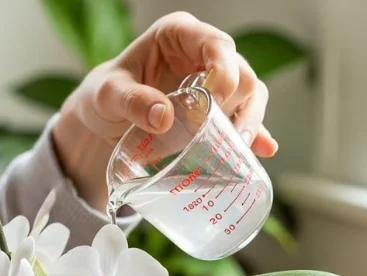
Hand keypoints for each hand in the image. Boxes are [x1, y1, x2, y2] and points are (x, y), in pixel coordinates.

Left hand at [52, 11, 279, 210]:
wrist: (103, 119)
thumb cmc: (103, 96)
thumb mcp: (107, 95)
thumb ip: (131, 101)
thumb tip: (164, 116)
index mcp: (178, 34)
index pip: (216, 44)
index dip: (223, 72)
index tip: (213, 103)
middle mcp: (202, 53)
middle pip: (241, 72)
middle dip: (237, 104)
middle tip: (221, 136)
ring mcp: (214, 81)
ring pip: (251, 94)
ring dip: (248, 121)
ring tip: (237, 149)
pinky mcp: (218, 109)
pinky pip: (244, 118)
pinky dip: (254, 134)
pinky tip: (263, 150)